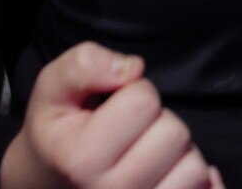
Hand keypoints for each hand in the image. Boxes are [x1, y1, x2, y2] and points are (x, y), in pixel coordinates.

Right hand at [0, 42, 222, 188]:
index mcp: (82, 159)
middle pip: (174, 132)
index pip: (144, 101)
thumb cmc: (58, 131)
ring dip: (176, 153)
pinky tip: (169, 172)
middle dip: (158, 122)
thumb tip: (133, 69)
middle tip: (130, 134)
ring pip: (194, 165)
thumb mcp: (53, 88)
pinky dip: (193, 177)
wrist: (47, 184)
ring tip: (144, 154)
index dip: (133, 92)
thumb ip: (85, 64)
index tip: (112, 109)